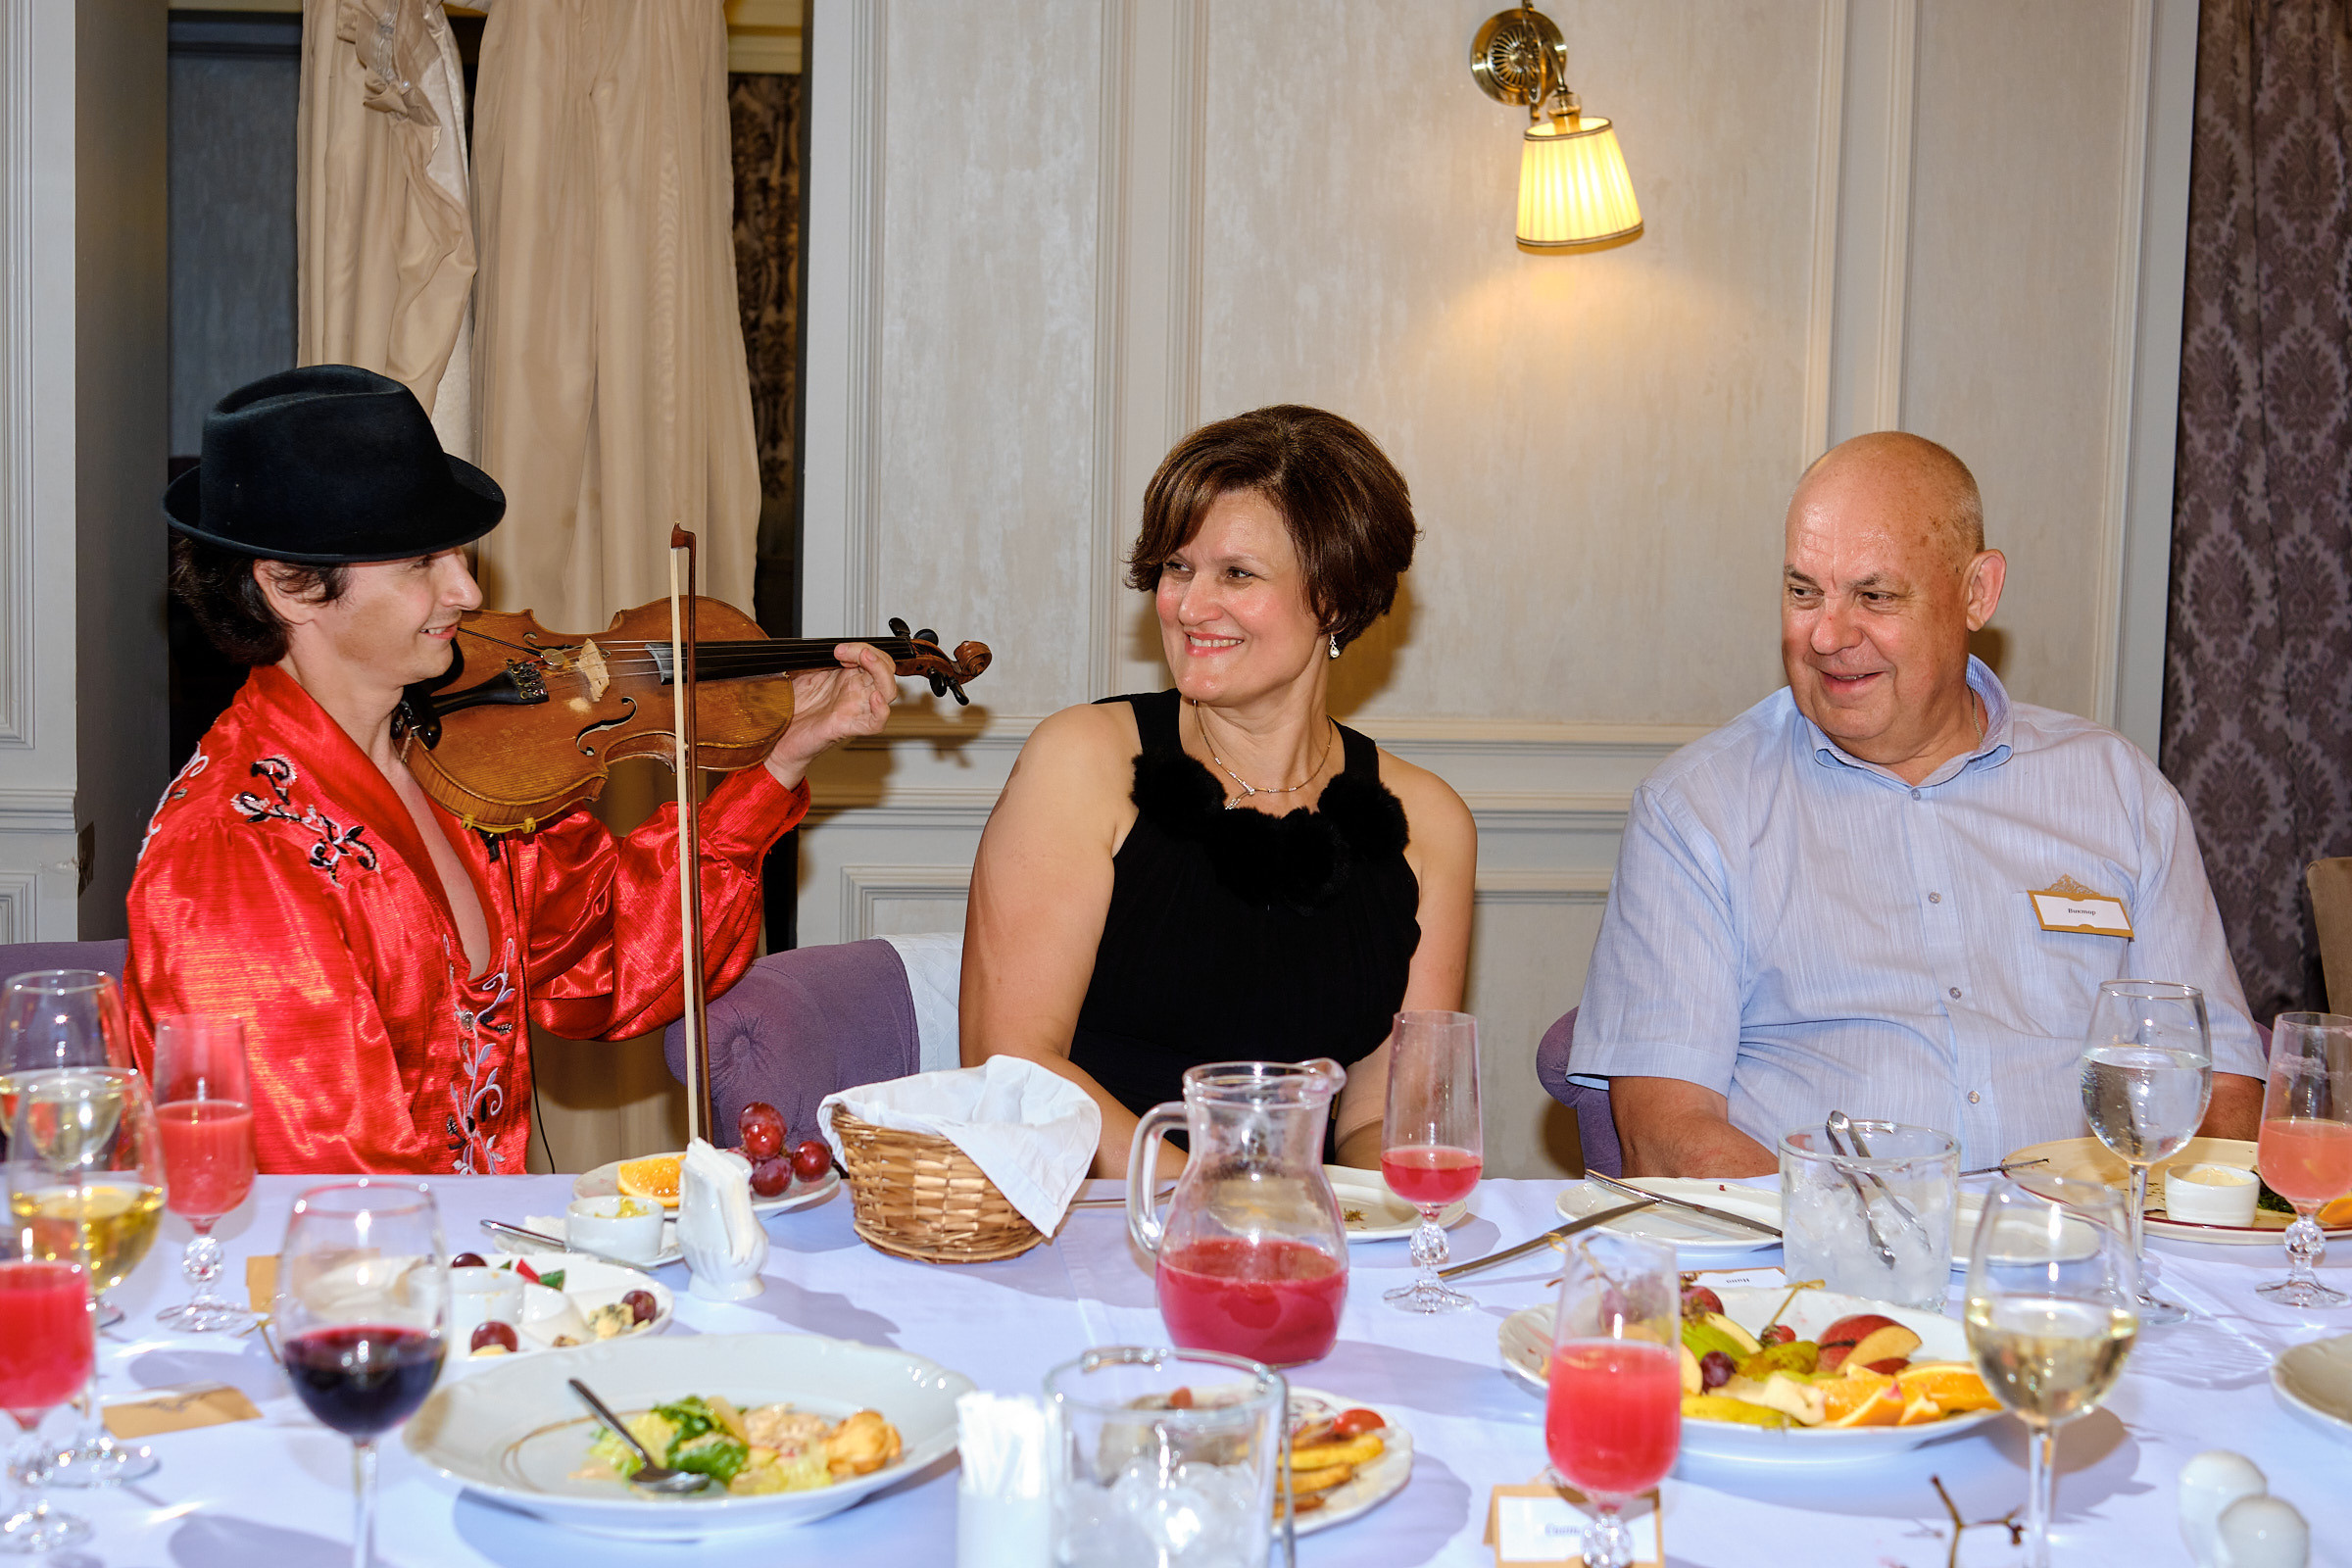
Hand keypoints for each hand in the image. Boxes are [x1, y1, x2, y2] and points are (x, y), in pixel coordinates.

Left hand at [763, 642, 898, 790]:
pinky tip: (874, 698)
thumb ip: (816, 659)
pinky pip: (876, 723)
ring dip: (881, 672)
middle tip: (846, 652)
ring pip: (888, 692)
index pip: (871, 657)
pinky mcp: (847, 727)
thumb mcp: (802, 673)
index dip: (860, 648)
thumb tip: (819, 644)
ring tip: (865, 660)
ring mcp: (854, 709)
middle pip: (886, 670)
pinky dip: (881, 710)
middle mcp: (855, 692)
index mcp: (847, 678)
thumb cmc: (791, 709)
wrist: (779, 736)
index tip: (837, 649)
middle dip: (873, 654)